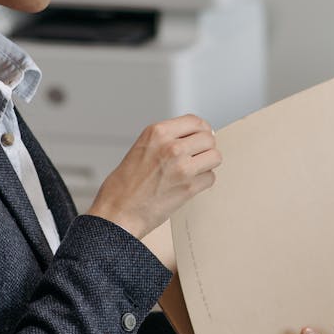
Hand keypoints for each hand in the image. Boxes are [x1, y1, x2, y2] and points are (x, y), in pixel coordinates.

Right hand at [87, 115, 221, 237]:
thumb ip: (167, 139)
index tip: (201, 137)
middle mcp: (171, 146)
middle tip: (197, 157)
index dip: (201, 129)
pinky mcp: (189, 187)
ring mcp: (182, 167)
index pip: (195, 121)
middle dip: (205, 148)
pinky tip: (188, 185)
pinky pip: (211, 177)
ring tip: (193, 170)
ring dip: (207, 164)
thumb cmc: (124, 185)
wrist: (118, 212)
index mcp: (157, 133)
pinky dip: (203, 182)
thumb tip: (196, 136)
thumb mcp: (141, 147)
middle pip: (208, 138)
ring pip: (215, 156)